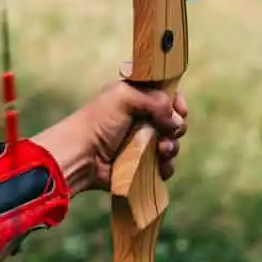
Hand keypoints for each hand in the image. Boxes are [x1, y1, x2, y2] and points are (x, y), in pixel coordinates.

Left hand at [32, 76, 188, 194]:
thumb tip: (176, 119)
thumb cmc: (98, 121)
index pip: (166, 94)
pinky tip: (159, 166)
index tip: (180, 109)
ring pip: (171, 143)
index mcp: (136, 97)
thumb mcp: (124, 97)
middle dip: (177, 126)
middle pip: (173, 120)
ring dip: (172, 147)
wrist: (81, 156)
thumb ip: (155, 99)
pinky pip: (164, 166)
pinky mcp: (141, 165)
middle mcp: (141, 118)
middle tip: (170, 131)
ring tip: (161, 150)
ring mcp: (142, 143)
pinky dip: (165, 167)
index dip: (176, 101)